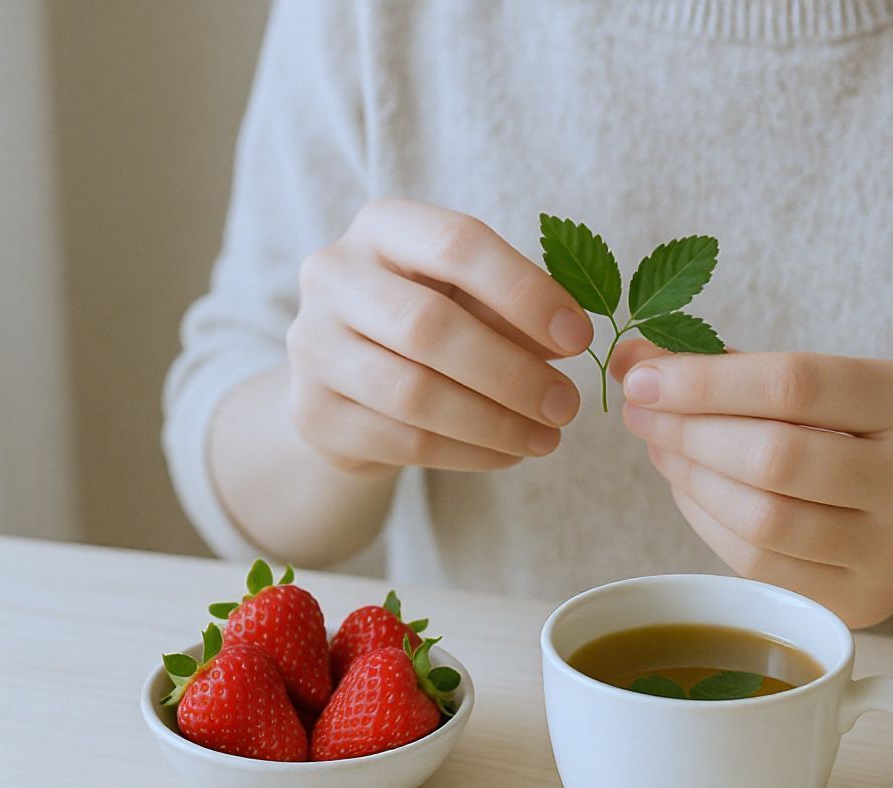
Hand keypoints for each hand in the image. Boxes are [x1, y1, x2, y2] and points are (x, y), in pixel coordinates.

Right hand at [287, 199, 591, 474]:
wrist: (342, 381)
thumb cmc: (422, 324)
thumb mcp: (466, 298)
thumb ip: (510, 310)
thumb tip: (567, 340)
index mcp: (381, 228)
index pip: (457, 244)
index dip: (525, 292)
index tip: (579, 337)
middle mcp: (332, 277)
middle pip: (429, 326)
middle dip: (512, 373)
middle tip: (567, 405)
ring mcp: (312, 348)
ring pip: (414, 394)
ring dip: (495, 423)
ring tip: (547, 438)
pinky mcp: (315, 414)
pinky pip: (404, 443)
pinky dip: (469, 454)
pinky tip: (508, 454)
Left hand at [612, 343, 892, 627]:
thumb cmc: (852, 430)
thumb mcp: (818, 385)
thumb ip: (729, 369)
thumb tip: (631, 359)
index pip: (795, 383)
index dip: (705, 381)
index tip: (641, 378)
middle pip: (775, 458)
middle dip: (688, 432)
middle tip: (640, 414)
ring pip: (763, 520)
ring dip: (690, 479)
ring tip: (661, 448)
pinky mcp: (861, 601)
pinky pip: (758, 564)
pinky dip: (707, 522)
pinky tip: (688, 490)